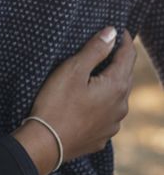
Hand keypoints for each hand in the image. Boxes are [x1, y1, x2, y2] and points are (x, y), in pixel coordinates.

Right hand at [12, 27, 135, 174]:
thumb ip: (94, 50)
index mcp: (116, 87)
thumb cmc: (56, 104)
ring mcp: (112, 124)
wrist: (45, 144)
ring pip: (116, 99)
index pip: (128, 56)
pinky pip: (106, 117)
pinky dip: (101, 107)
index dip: (124, 41)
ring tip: (95, 79)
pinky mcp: (100, 138)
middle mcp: (121, 106)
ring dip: (110, 87)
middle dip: (118, 63)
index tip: (120, 30)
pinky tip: (88, 106)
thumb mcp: (72, 71)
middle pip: (125, 77)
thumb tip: (112, 32)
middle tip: (108, 50)